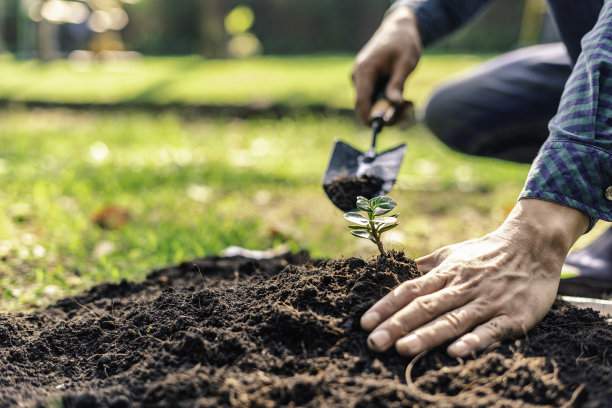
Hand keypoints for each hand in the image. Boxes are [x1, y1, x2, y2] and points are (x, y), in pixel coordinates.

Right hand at [352, 7, 421, 123]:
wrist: (399, 28)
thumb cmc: (403, 42)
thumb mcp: (405, 63)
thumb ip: (398, 84)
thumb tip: (394, 105)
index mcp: (364, 70)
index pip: (361, 102)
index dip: (370, 117)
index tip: (386, 126)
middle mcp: (359, 77)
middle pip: (366, 107)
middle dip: (386, 115)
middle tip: (408, 113)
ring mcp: (362, 80)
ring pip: (372, 105)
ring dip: (390, 110)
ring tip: (409, 104)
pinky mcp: (368, 82)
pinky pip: (375, 99)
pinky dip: (388, 103)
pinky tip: (403, 100)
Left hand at [360, 199, 588, 357]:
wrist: (533, 245)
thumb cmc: (487, 252)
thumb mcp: (452, 253)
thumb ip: (425, 267)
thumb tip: (394, 271)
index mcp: (446, 273)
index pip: (409, 290)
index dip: (386, 307)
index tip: (365, 322)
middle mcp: (462, 287)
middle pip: (425, 307)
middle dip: (397, 326)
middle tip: (374, 343)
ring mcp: (487, 302)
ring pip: (452, 320)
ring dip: (427, 336)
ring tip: (403, 349)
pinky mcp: (513, 317)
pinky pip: (491, 330)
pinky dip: (473, 341)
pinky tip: (455, 352)